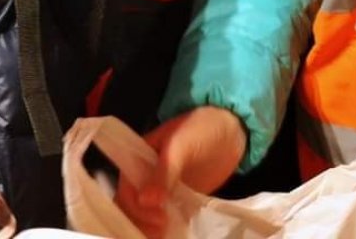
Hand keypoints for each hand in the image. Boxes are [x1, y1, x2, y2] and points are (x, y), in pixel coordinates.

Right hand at [114, 107, 245, 237]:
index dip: (135, 206)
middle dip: (141, 220)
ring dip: (149, 228)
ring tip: (165, 236)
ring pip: (146, 213)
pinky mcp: (179, 199)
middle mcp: (146, 175)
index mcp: (138, 159)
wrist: (229, 131)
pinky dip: (167, 228)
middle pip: (132, 204)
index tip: (157, 217)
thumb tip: (145, 200)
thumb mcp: (179, 146)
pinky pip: (167, 216)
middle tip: (161, 231)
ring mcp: (163, 189)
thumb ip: (164, 172)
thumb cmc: (200, 128)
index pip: (126, 188)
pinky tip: (173, 234)